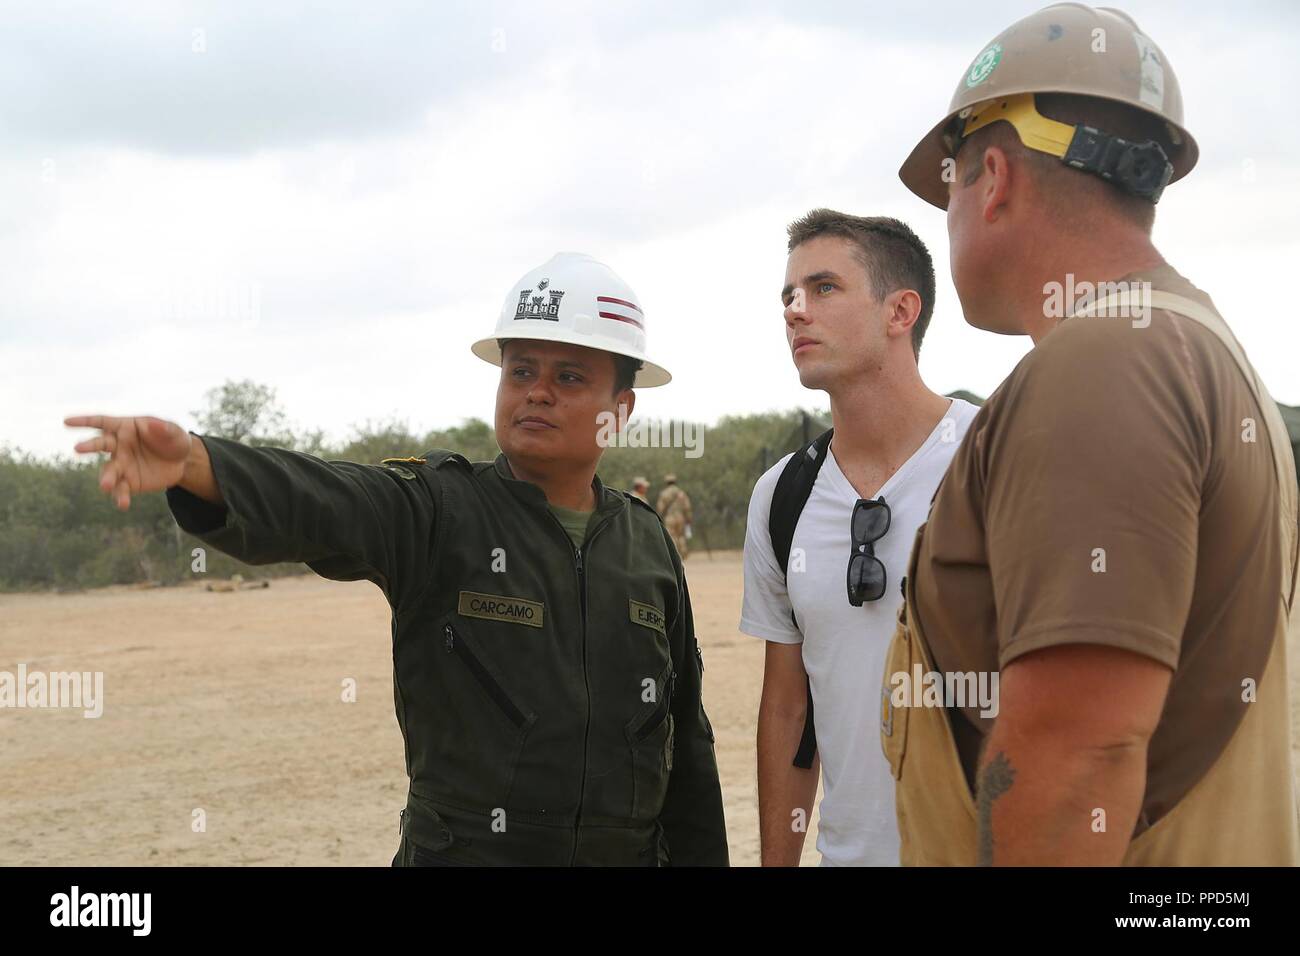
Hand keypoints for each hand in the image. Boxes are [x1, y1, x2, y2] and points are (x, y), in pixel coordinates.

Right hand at [64, 415, 191, 510]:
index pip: (101, 422)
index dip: (84, 421)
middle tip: (78, 448)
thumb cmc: (174, 440)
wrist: (183, 462)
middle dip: (89, 446)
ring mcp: (122, 464)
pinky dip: (121, 497)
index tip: (66, 422)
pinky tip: (123, 504)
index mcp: (125, 427)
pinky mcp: (129, 481)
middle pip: (100, 444)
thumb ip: (163, 428)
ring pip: (109, 471)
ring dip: (106, 478)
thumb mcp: (174, 432)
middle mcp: (118, 445)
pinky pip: (121, 489)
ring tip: (106, 486)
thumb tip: (151, 425)